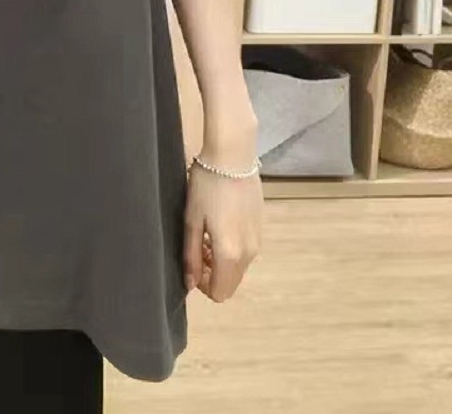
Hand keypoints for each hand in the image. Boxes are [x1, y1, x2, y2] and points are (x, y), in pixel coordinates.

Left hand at [183, 150, 262, 302]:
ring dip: (221, 260)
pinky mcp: (260, 228)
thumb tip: (191, 284)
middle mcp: (249, 253)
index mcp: (230, 254)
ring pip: (239, 268)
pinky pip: (246, 251)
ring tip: (206, 233)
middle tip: (197, 247)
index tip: (192, 264)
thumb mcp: (192, 220)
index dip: (203, 285)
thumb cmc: (206, 187)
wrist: (232, 158)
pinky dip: (232, 248)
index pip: (220, 293)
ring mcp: (258, 241)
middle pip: (231, 283)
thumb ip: (191, 255)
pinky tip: (220, 224)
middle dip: (212, 273)